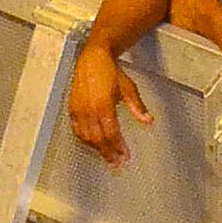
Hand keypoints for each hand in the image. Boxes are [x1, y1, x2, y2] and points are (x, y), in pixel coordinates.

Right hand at [69, 42, 145, 164]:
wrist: (92, 59)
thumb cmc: (110, 72)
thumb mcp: (128, 88)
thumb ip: (137, 107)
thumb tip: (148, 121)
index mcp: (104, 105)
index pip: (111, 133)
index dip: (118, 147)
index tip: (125, 156)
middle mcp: (89, 109)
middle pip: (98, 139)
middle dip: (108, 153)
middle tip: (117, 163)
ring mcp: (79, 110)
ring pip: (87, 137)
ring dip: (97, 149)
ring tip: (107, 157)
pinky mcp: (72, 109)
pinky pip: (77, 130)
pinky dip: (84, 140)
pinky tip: (92, 144)